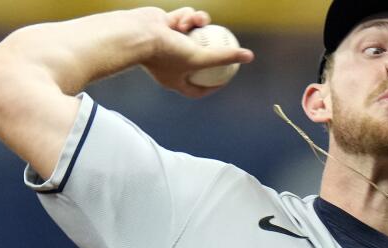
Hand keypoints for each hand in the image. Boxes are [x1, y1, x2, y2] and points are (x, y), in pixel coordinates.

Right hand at [138, 7, 254, 97]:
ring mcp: (167, 43)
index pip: (197, 89)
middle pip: (198, 60)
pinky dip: (186, 17)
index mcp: (175, 80)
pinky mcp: (164, 24)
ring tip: (200, 22)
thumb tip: (249, 56)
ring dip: (198, 25)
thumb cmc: (166, 52)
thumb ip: (225, 57)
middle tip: (227, 46)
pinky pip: (184, 19)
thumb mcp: (201, 58)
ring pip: (194, 33)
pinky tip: (185, 18)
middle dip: (212, 50)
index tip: (227, 79)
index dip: (214, 86)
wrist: (138, 34)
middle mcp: (170, 63)